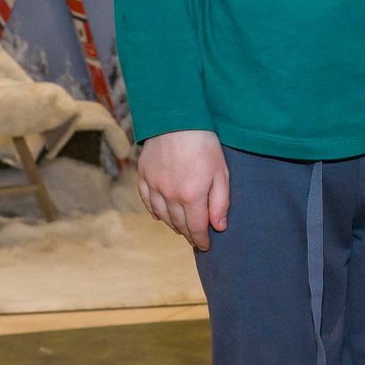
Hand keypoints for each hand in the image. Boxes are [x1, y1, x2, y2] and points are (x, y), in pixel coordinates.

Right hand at [136, 130, 230, 250]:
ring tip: (181, 229)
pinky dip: (154, 211)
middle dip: (188, 234)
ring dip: (173, 225)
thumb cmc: (204, 143)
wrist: (177, 117)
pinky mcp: (144, 175)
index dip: (201, 240)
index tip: (206, 246)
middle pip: (179, 224)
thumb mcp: (221, 171)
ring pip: (163, 215)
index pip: (196, 228)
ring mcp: (154, 186)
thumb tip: (219, 227)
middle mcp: (170, 196)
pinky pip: (147, 201)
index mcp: (191, 196)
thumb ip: (220, 202)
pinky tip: (160, 216)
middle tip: (195, 239)